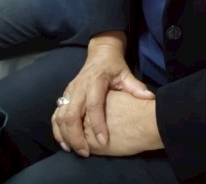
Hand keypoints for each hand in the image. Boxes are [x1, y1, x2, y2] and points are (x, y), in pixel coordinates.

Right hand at [53, 34, 155, 156]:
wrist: (100, 53)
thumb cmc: (114, 66)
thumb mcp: (126, 74)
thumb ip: (135, 87)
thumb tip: (149, 98)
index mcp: (95, 81)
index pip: (94, 105)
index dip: (98, 124)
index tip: (103, 141)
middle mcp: (79, 87)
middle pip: (71, 115)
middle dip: (76, 136)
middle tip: (85, 152)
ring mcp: (69, 91)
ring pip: (60, 116)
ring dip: (64, 135)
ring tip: (74, 150)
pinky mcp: (64, 95)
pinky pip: (56, 115)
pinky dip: (57, 130)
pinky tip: (65, 143)